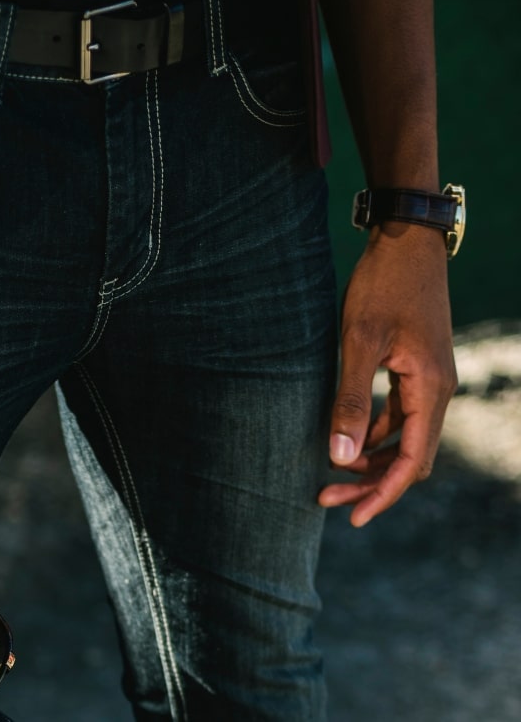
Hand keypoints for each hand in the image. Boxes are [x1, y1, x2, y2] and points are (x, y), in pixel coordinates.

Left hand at [318, 223, 456, 525]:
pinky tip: (341, 438)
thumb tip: (339, 456)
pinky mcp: (413, 368)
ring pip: (401, 437)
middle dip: (370, 482)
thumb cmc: (382, 286)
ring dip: (368, 459)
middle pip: (408, 456)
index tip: (354, 518)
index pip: (412, 460)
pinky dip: (371, 433)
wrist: (405, 242)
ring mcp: (426, 380)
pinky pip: (396, 415)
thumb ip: (350, 399)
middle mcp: (436, 391)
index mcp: (430, 390)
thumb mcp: (358, 342)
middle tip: (324, 498)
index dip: (383, 492)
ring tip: (326, 476)